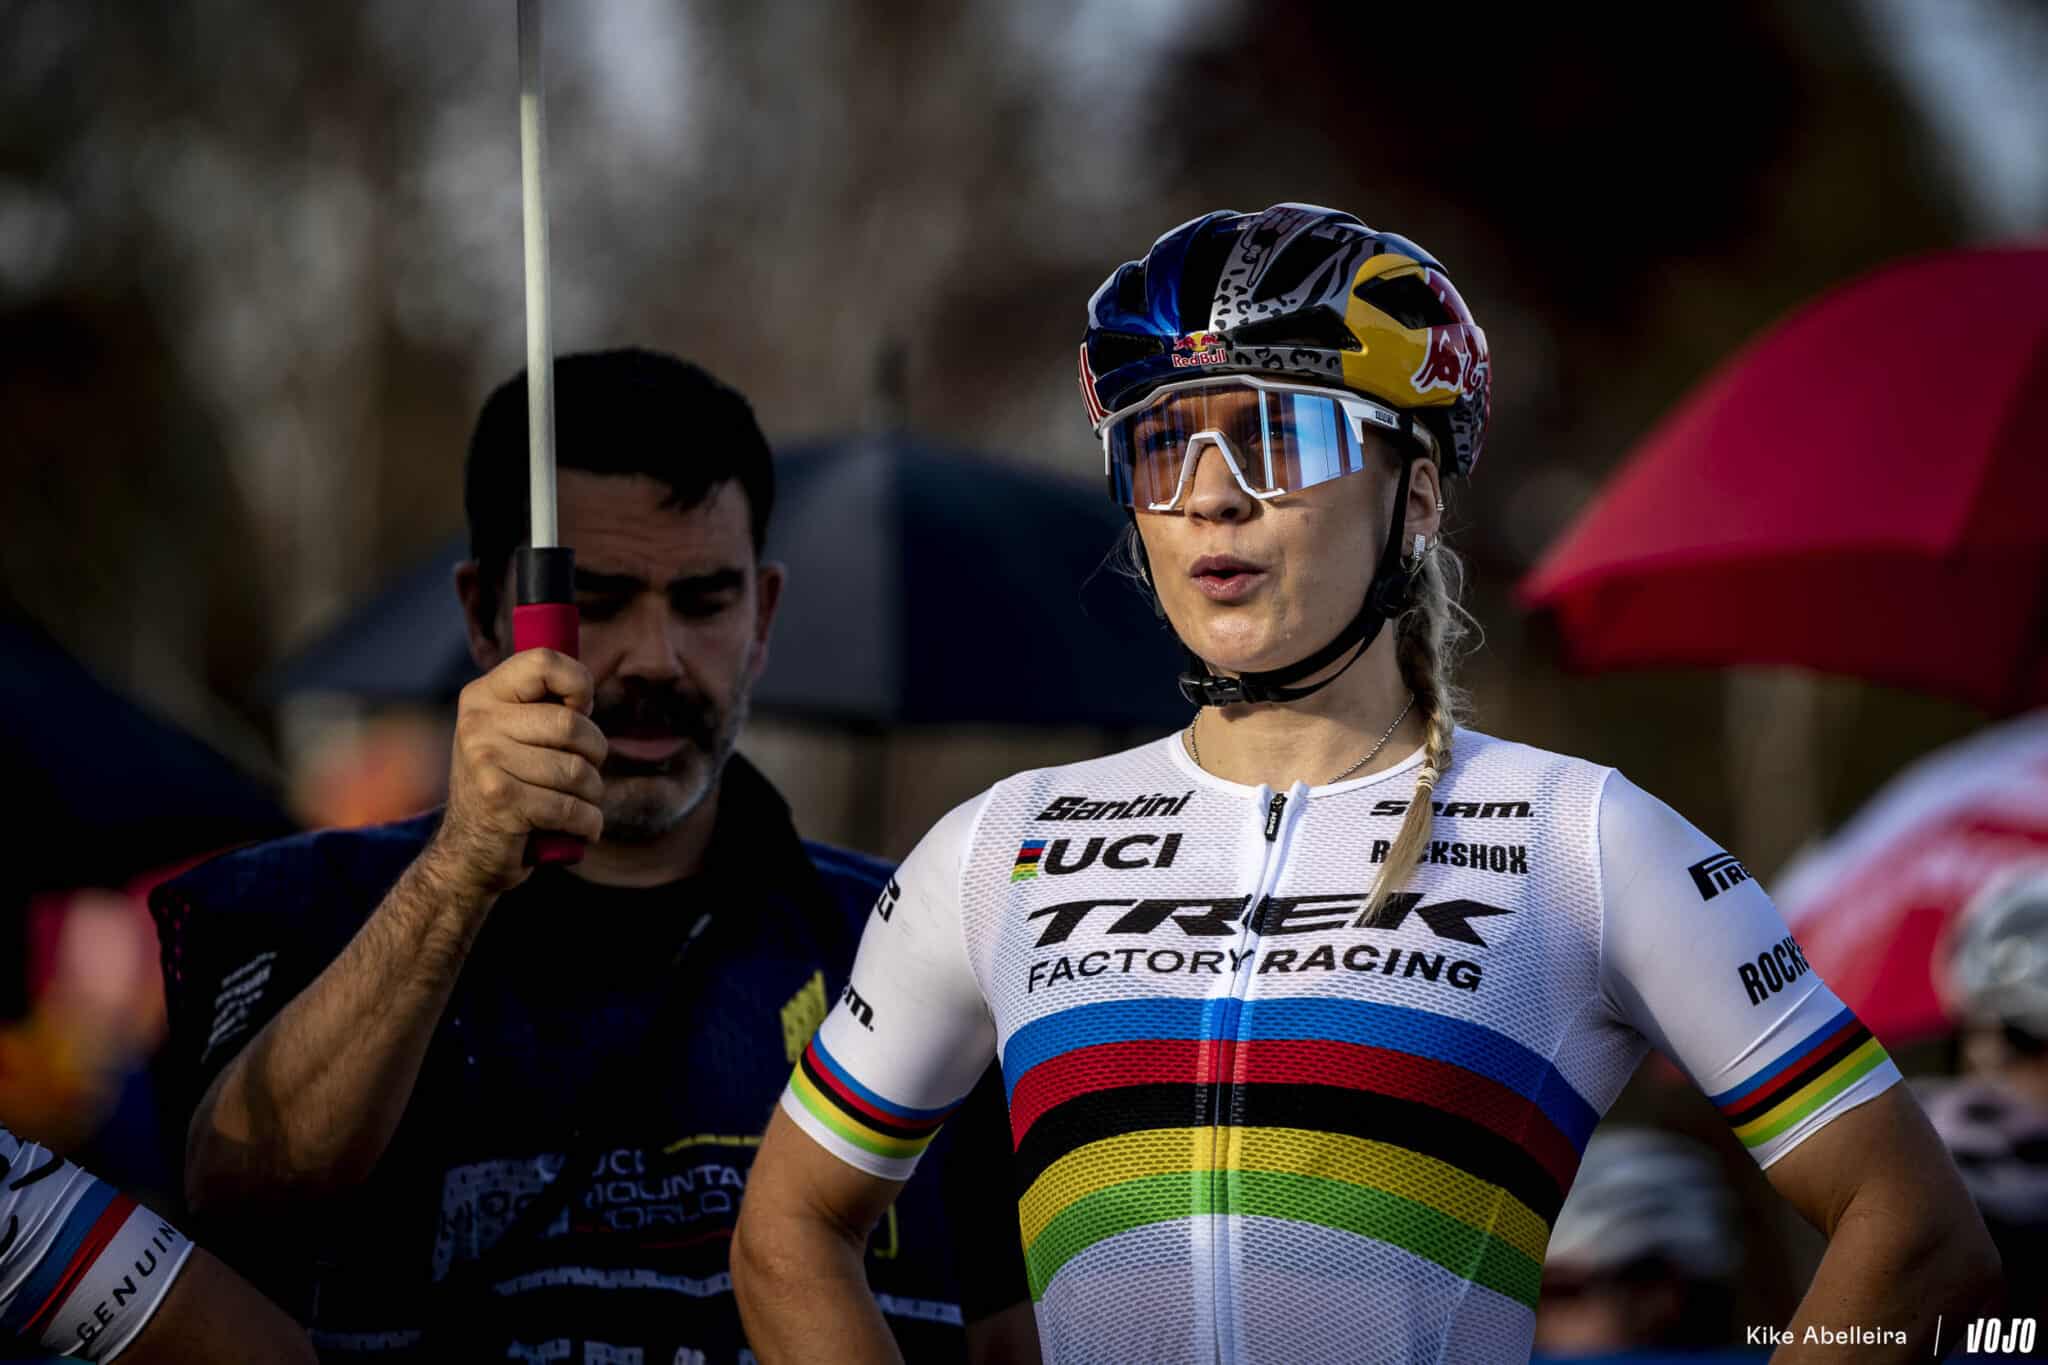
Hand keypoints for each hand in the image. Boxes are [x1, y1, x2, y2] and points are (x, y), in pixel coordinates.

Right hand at [425, 649, 606, 896]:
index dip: (579, 684)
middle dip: (595, 753)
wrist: (468, 853)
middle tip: (583, 770)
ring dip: (592, 794)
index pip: (544, 661)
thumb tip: (584, 689)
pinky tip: (581, 827)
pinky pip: (572, 808)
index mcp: (482, 696)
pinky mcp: (500, 801)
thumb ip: (542, 706)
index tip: (580, 710)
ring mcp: (484, 762)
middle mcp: (478, 723)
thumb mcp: (512, 735)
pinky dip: (588, 823)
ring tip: (577, 802)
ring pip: (577, 771)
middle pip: (572, 725)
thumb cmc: (508, 786)